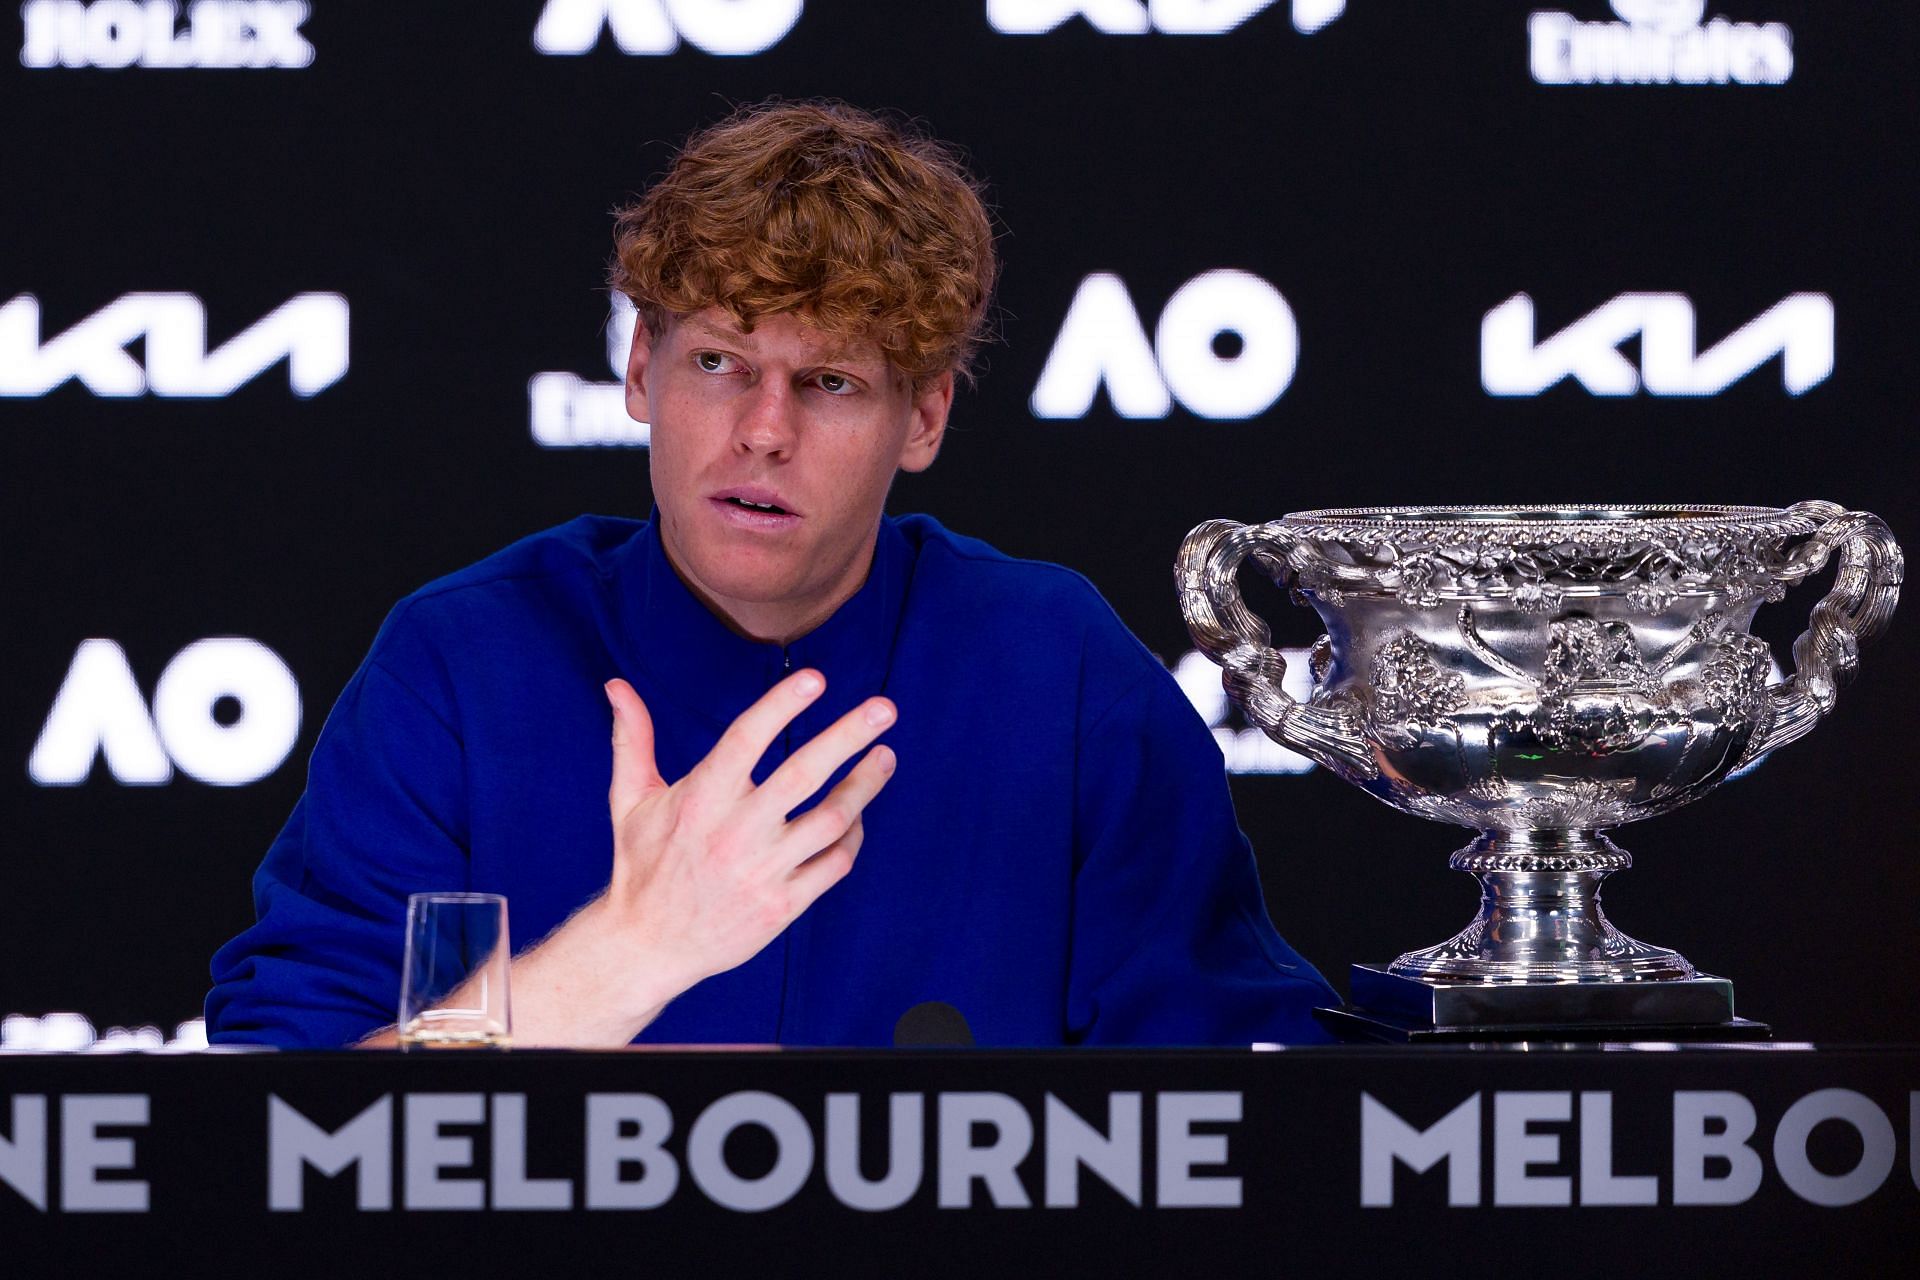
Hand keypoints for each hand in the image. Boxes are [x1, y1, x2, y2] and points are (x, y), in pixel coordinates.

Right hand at [606, 669, 893, 982]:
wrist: (647, 946)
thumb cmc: (642, 865)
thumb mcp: (630, 801)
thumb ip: (632, 740)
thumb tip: (617, 686)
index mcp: (700, 799)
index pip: (746, 740)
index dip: (781, 706)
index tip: (817, 678)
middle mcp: (735, 832)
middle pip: (804, 775)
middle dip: (848, 737)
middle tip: (884, 708)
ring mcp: (763, 871)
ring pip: (832, 820)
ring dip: (865, 785)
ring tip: (885, 756)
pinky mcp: (783, 905)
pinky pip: (834, 863)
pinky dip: (853, 837)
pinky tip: (859, 815)